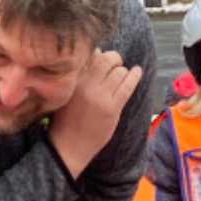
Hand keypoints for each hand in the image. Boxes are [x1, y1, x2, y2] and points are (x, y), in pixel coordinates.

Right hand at [47, 49, 142, 178]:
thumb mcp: (65, 93)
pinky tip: (137, 71)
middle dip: (114, 58)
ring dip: (123, 70)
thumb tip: (94, 55)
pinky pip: (127, 86)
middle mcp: (86, 85)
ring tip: (123, 73)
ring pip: (119, 72)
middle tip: (115, 63)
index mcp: (72, 80)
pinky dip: (134, 76)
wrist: (68, 146)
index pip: (89, 55)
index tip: (100, 57)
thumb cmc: (63, 120)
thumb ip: (77, 75)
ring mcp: (101, 97)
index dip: (98, 53)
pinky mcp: (113, 108)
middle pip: (106, 59)